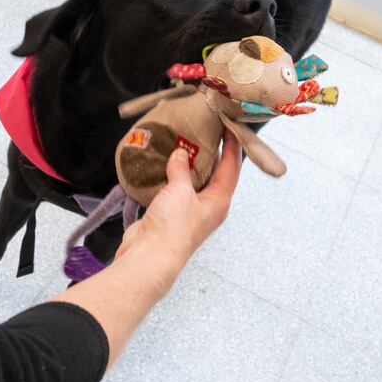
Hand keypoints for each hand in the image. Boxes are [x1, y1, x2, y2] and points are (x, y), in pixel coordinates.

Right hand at [116, 132, 242, 268]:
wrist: (149, 256)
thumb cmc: (173, 229)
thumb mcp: (180, 191)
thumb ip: (181, 169)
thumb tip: (181, 154)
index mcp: (219, 201)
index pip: (232, 167)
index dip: (232, 145)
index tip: (229, 126)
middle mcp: (208, 206)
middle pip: (215, 173)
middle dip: (211, 152)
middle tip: (205, 130)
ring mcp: (189, 210)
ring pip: (194, 180)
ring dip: (189, 163)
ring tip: (184, 141)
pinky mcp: (171, 213)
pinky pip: (176, 188)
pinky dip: (172, 175)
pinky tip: (165, 163)